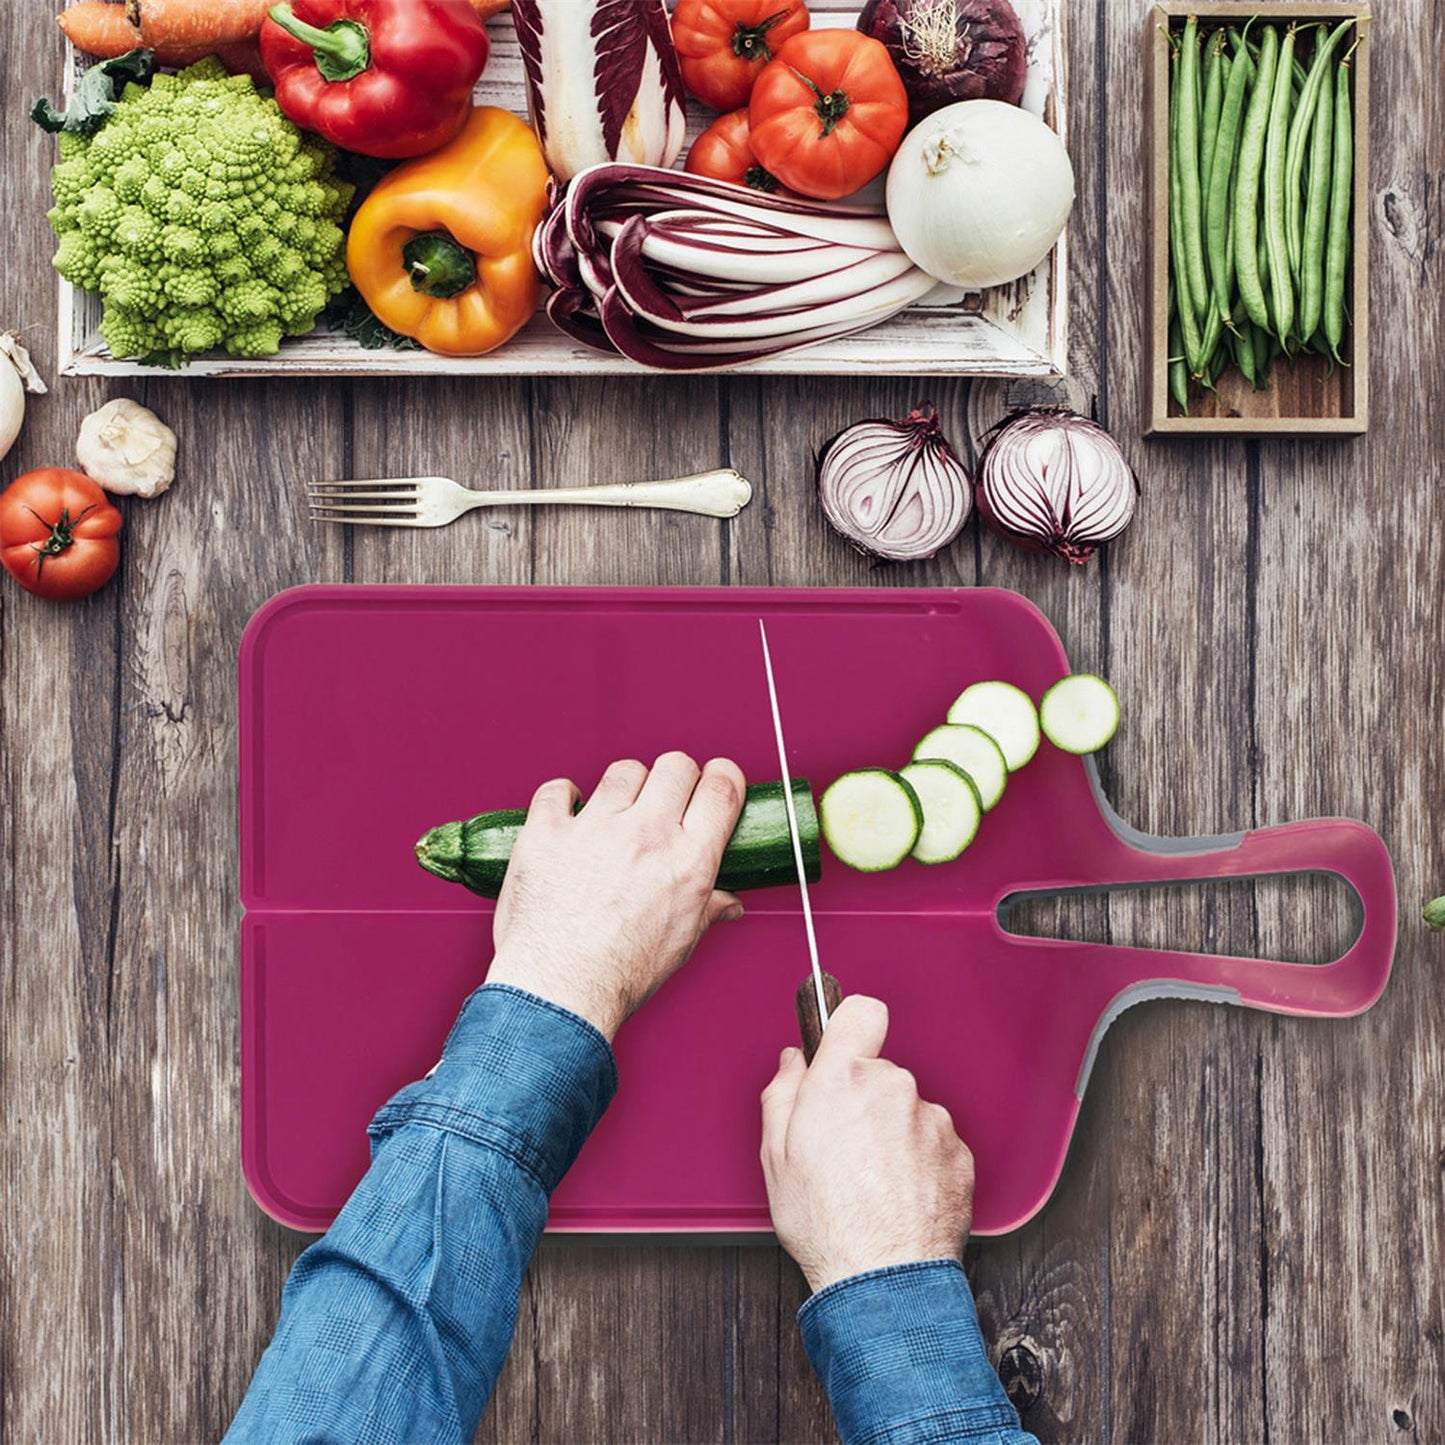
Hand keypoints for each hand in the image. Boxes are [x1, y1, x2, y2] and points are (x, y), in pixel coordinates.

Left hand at [487, 753, 746, 1040]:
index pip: (721, 788)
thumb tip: (727, 904)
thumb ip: (706, 909)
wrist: (558, 992)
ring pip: (623, 771)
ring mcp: (595, 829)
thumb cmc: (619, 974)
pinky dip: (564, 798)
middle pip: (675, 766)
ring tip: (615, 811)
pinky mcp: (548, 832)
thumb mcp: (680, 942)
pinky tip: (568, 815)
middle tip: (664, 796)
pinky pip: (558, 790)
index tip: (713, 779)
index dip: (722, 775)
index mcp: (688, 861)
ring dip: (624, 786)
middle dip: (675, 776)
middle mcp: (646, 835)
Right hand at [760, 996, 974, 1292]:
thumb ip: (782, 1092)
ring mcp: (932, 1120)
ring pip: (907, 1110)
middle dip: (862, 1099)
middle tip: (842, 1147)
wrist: (884, 1280)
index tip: (842, 1045)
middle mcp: (894, 1088)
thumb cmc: (827, 1224)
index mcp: (844, 1079)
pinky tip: (899, 1196)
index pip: (860, 1012)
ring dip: (893, 1134)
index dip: (849, 1026)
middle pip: (878, 1072)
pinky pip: (933, 1143)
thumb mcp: (774, 1156)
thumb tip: (793, 1064)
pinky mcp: (959, 1153)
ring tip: (873, 1183)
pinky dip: (919, 1162)